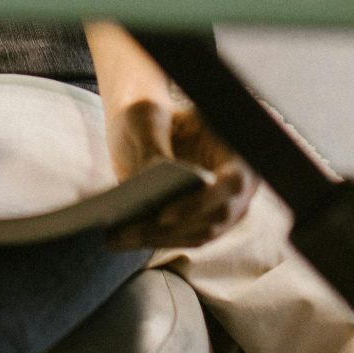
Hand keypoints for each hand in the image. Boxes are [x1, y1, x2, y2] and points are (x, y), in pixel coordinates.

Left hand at [104, 94, 255, 250]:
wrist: (151, 124)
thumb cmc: (154, 113)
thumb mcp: (149, 116)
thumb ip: (152, 141)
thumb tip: (149, 177)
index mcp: (238, 153)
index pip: (229, 185)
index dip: (198, 203)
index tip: (163, 215)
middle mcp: (236, 188)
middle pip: (210, 220)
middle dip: (167, 230)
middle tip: (128, 233)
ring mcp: (221, 208)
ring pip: (193, 235)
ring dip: (155, 239)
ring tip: (115, 238)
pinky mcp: (199, 221)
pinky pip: (181, 238)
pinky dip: (152, 239)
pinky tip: (119, 238)